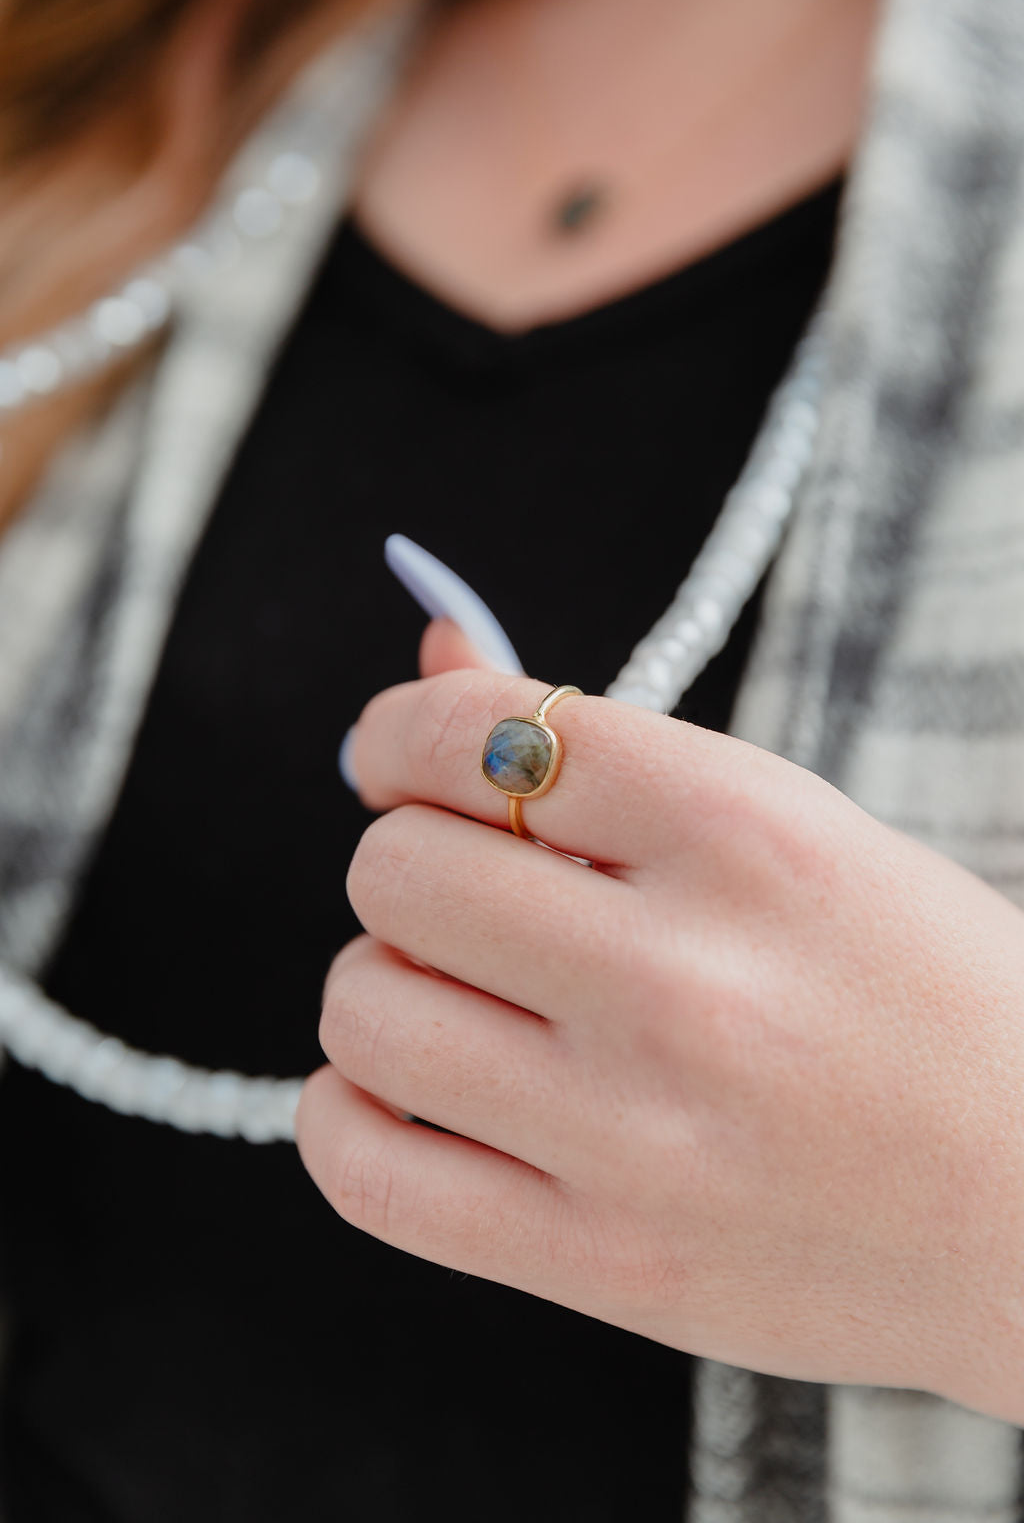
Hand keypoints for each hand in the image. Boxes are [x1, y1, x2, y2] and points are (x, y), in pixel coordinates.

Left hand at [296, 619, 1023, 1422]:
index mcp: (749, 836)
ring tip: (458, 997)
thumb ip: (602, 748)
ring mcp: (637, 1136)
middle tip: (461, 891)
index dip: (402, 738)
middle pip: (396, 870)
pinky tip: (403, 1092)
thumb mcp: (801, 831)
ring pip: (363, 1007)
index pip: (484, 738)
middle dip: (404, 860)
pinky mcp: (605, 1263)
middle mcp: (684, 980)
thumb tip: (431, 666)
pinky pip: (366, 1172)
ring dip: (384, 981)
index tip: (395, 761)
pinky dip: (345, 1114)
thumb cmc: (930, 998)